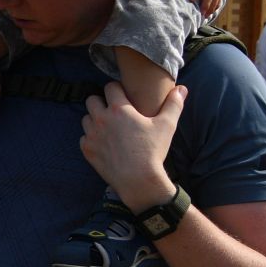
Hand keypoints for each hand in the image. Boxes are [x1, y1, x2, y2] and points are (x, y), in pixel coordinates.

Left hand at [80, 82, 183, 207]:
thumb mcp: (167, 125)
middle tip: (114, 110)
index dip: (117, 89)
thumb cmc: (153, 150)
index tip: (123, 95)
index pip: (110, 87)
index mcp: (119, 109)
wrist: (138, 179)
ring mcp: (91, 134)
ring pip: (86, 118)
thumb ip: (173, 104)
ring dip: (95, 119)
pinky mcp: (86, 149)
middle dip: (102, 102)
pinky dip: (91, 137)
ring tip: (108, 126)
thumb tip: (181, 88)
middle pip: (92, 100)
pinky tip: (104, 142)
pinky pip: (84, 137)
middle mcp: (101, 119)